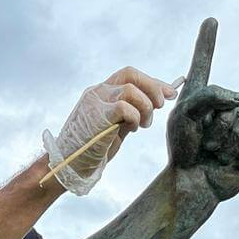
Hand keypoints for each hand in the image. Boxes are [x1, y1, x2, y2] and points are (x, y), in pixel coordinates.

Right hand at [43, 68, 177, 195]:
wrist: (68, 164)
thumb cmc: (92, 149)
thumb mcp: (117, 126)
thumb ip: (132, 112)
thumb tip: (157, 102)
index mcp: (101, 93)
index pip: (129, 76)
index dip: (153, 82)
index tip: (169, 94)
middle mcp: (97, 92)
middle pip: (130, 74)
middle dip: (152, 88)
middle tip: (160, 106)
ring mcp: (95, 101)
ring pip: (130, 90)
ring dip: (145, 107)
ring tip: (142, 125)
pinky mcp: (96, 114)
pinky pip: (124, 106)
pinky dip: (134, 117)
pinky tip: (131, 129)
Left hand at [167, 19, 238, 201]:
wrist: (194, 180)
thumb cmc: (184, 148)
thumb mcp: (186, 116)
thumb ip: (209, 95)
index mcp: (198, 95)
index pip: (203, 62)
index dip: (207, 42)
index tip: (210, 20)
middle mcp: (221, 103)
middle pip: (230, 101)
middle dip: (216, 125)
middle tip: (203, 141)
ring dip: (228, 139)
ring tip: (215, 151)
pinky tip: (233, 158)